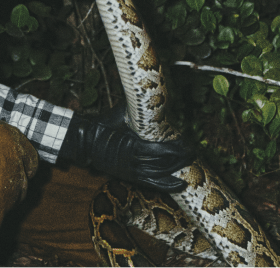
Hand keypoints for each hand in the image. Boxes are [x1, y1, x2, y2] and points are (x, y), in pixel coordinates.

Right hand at [58, 105, 193, 191]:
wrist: (87, 141)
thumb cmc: (105, 124)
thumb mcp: (120, 114)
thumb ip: (137, 109)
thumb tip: (152, 94)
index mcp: (130, 145)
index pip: (158, 150)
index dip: (174, 149)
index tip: (186, 144)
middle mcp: (132, 161)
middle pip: (161, 163)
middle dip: (179, 158)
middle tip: (192, 151)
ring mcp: (131, 170)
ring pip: (158, 173)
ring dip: (175, 168)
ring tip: (188, 162)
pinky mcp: (131, 177)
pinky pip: (151, 183)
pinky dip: (167, 185)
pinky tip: (180, 184)